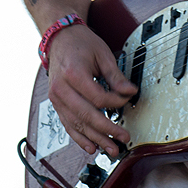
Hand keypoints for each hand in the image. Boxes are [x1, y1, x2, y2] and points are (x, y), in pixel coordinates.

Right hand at [45, 24, 137, 157]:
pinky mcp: (56, 104)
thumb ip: (116, 76)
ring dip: (95, 139)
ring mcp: (56, 98)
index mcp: (73, 74)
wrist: (60, 39)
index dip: (115, 102)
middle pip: (86, 116)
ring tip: (110, 148)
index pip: (98, 97)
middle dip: (107, 130)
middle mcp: (61, 89)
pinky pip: (68, 125)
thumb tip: (130, 92)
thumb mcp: (102, 55)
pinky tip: (90, 146)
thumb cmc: (81, 44)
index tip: (127, 99)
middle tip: (122, 138)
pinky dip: (79, 137)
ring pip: (77, 124)